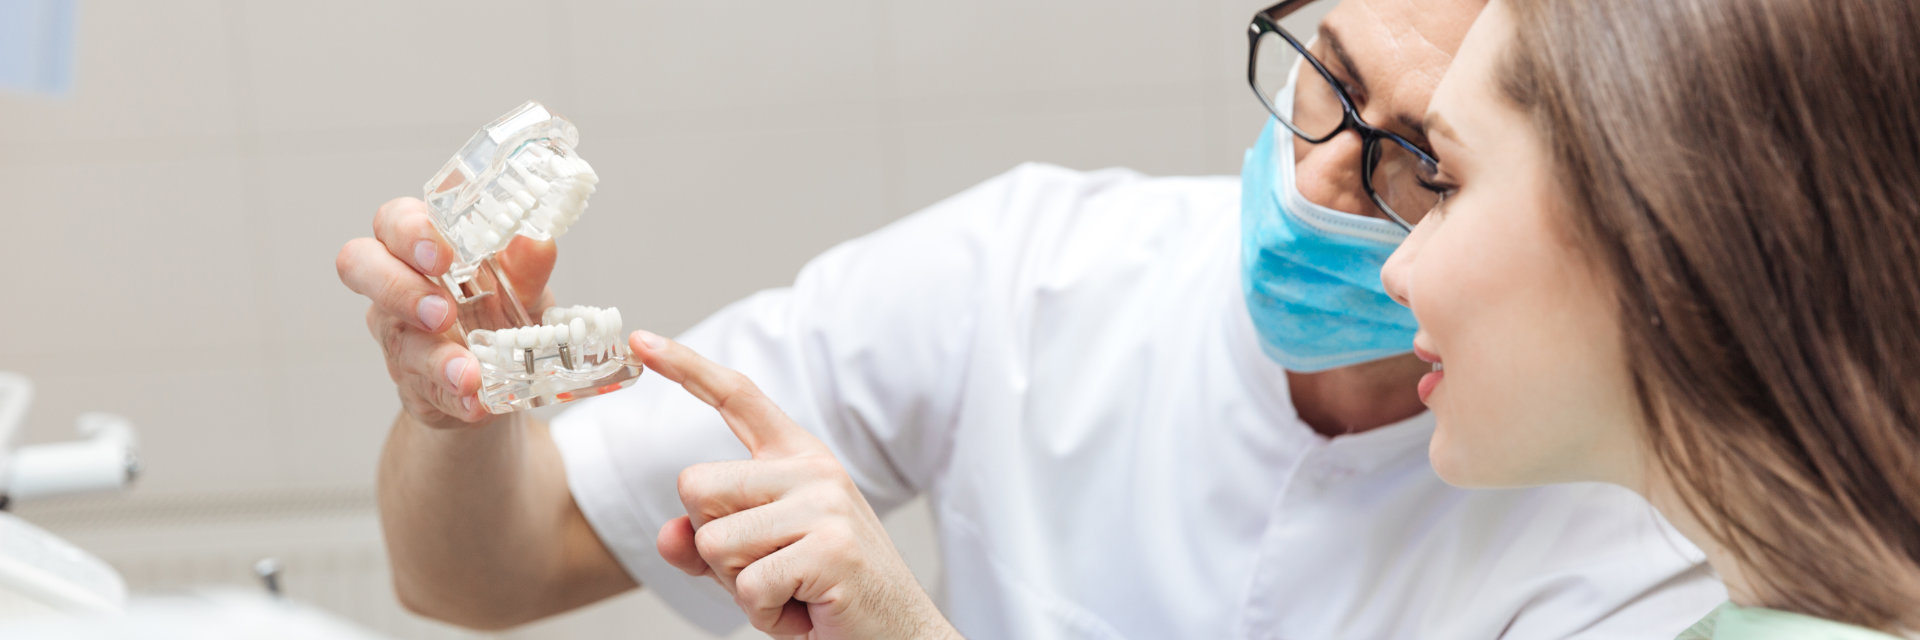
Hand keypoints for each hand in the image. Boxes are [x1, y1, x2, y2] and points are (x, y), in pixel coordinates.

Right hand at [336, 197, 557, 429]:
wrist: (503, 372)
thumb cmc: (499, 306)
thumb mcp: (521, 282)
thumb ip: (527, 264)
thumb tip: (539, 242)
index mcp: (418, 245)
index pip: (392, 221)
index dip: (408, 233)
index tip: (442, 255)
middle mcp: (394, 286)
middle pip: (360, 268)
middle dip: (398, 288)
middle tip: (441, 311)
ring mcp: (398, 336)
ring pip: (397, 340)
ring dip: (433, 358)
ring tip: (468, 373)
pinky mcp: (413, 383)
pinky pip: (424, 390)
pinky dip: (453, 397)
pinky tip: (475, 403)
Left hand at [630, 331, 961, 639]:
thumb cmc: (827, 598)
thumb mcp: (758, 564)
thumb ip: (706, 543)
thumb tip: (667, 535)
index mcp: (798, 460)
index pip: (737, 397)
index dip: (686, 367)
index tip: (641, 341)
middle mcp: (813, 470)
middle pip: (696, 487)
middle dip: (712, 545)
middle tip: (769, 572)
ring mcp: (825, 505)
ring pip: (714, 541)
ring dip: (740, 587)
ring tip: (791, 593)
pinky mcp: (830, 548)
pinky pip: (748, 587)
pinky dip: (765, 616)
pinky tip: (805, 611)